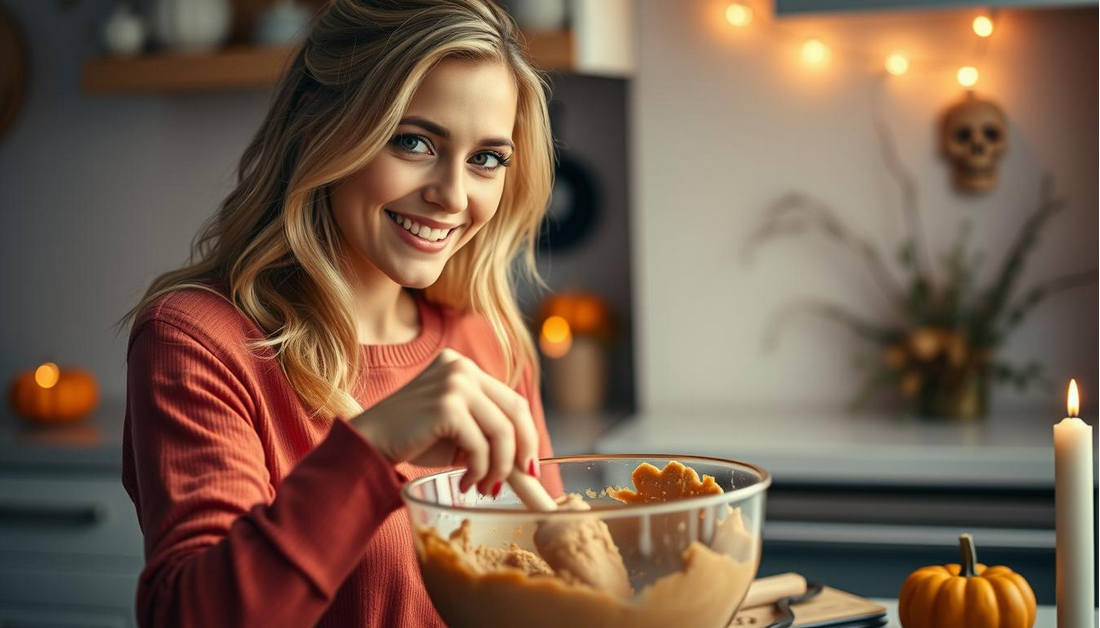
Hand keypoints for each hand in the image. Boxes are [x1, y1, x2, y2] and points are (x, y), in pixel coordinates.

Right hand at [350, 348, 539, 494]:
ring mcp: (454, 383)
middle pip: (515, 410)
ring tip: (484, 487)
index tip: (528, 466)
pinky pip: (480, 446)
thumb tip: (527, 463)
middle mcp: (461, 367)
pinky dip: (479, 470)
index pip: (511, 400)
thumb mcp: (457, 430)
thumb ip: (487, 432)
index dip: (527, 435)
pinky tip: (464, 482)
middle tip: (520, 479)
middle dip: (522, 451)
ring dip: (499, 467)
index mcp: (464, 367)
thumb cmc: (412, 439)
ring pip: (501, 431)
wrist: (368, 443)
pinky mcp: (446, 405)